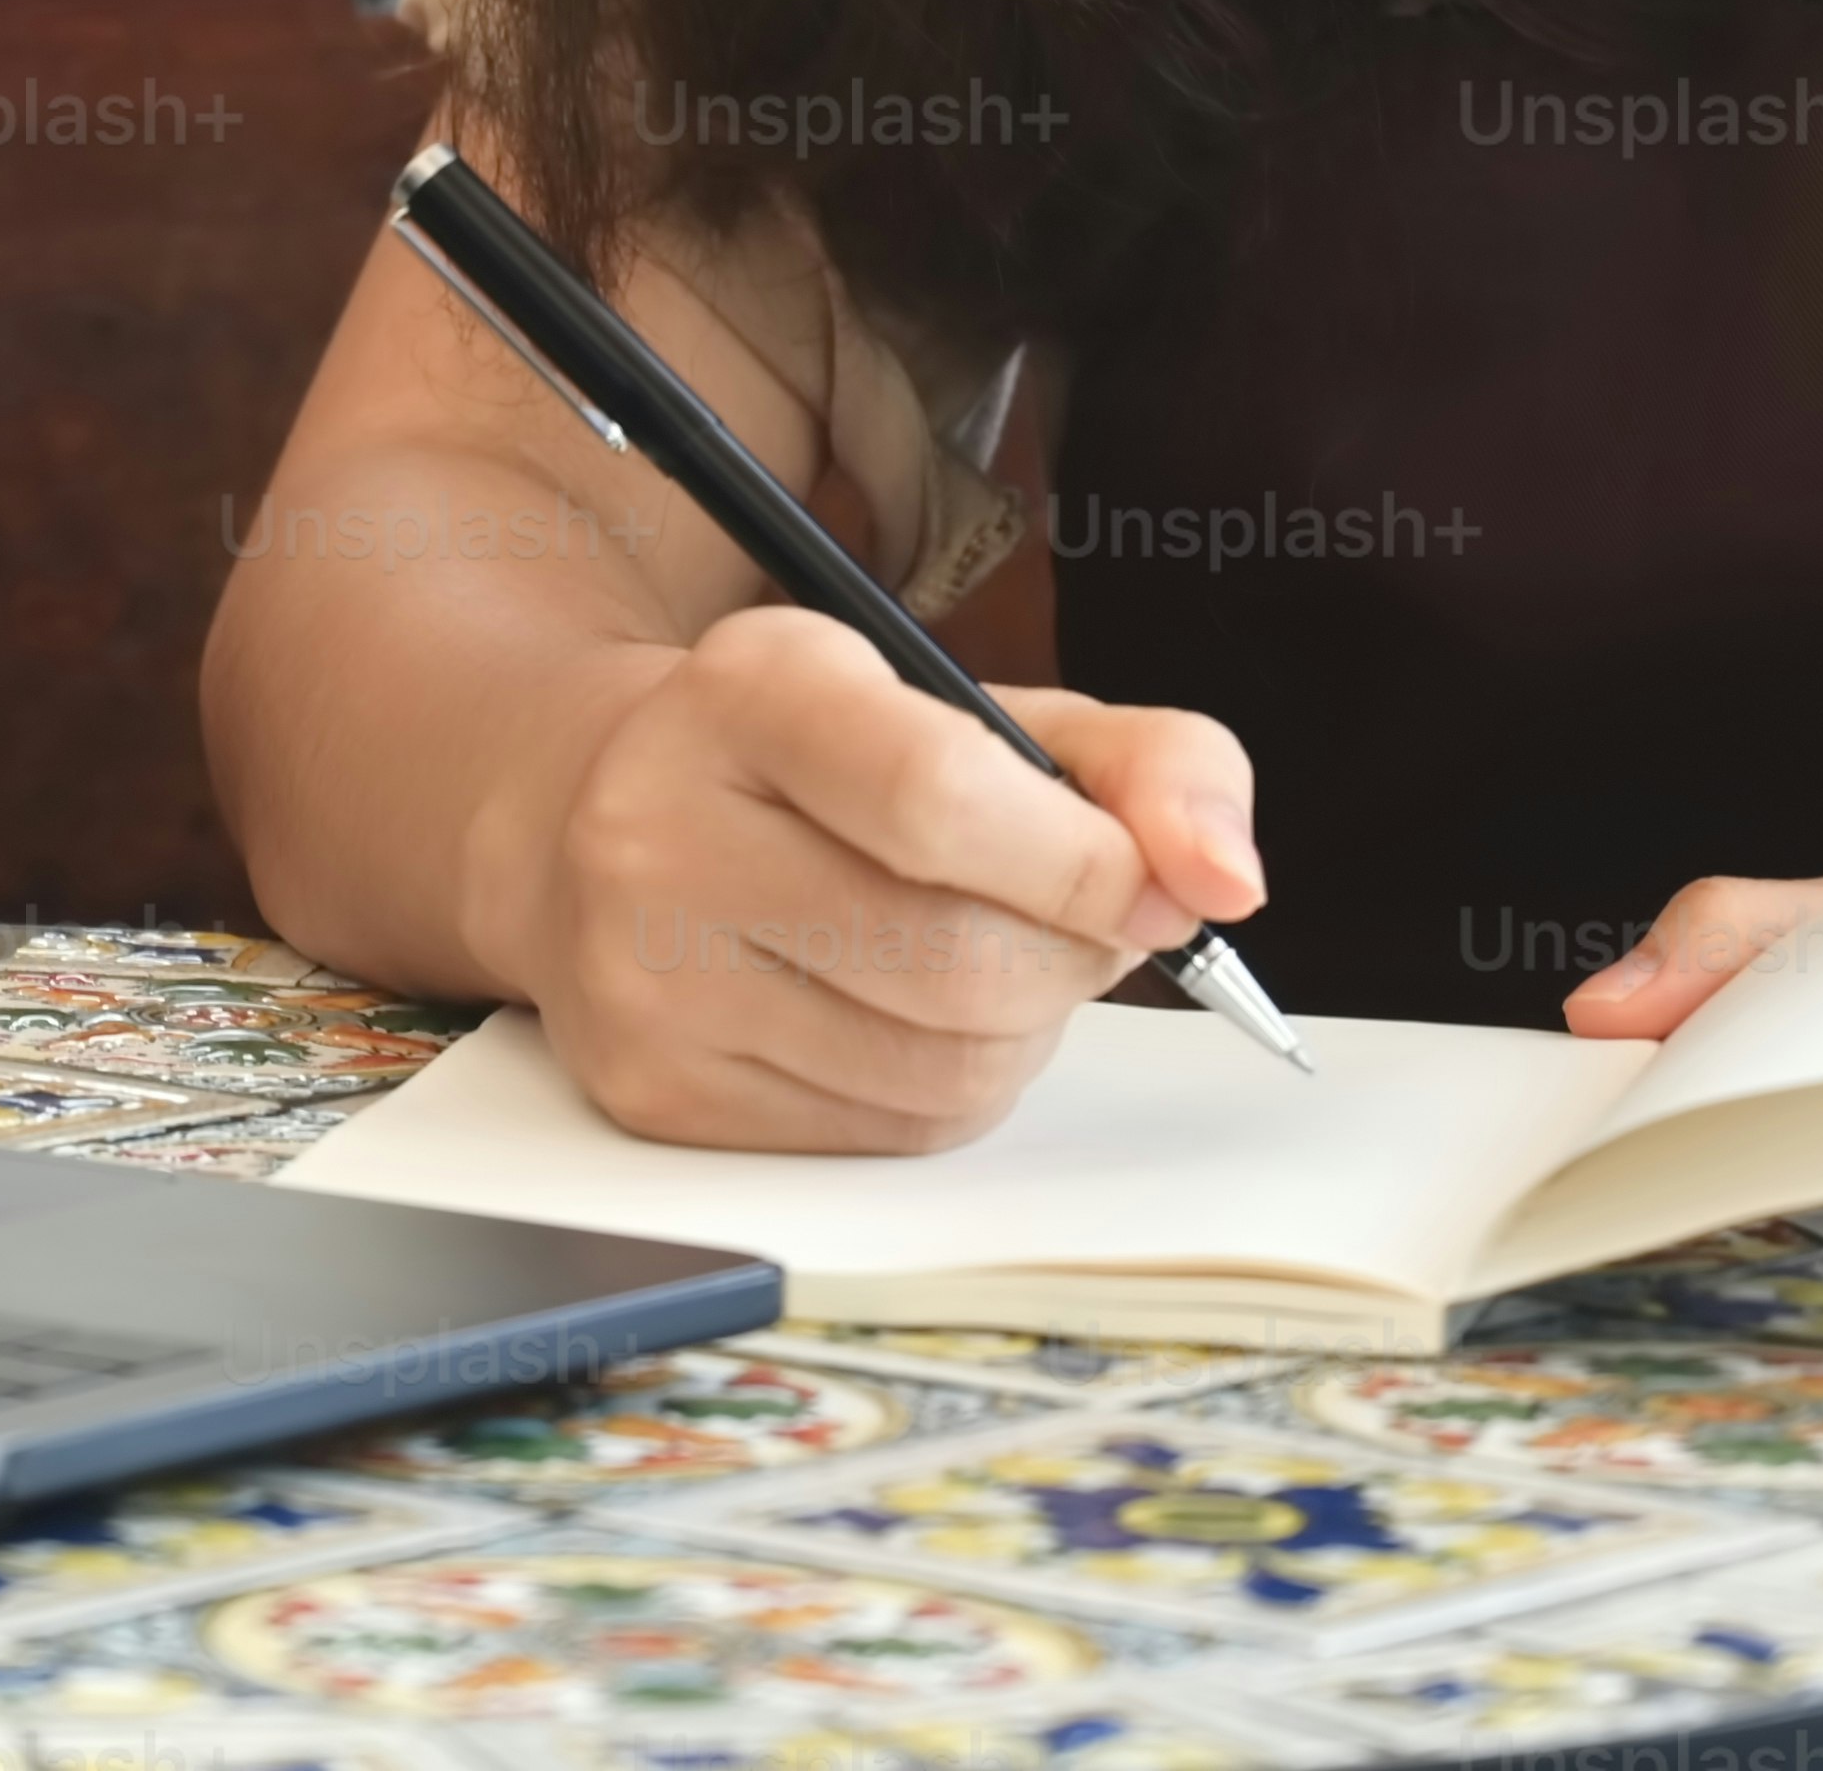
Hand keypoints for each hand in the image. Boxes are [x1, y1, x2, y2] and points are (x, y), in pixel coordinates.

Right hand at [498, 607, 1264, 1151]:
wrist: (595, 821)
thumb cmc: (826, 764)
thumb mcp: (975, 708)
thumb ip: (1143, 764)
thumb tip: (1227, 880)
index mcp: (751, 690)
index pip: (939, 794)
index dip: (1083, 861)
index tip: (1152, 885)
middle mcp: (663, 826)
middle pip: (960, 958)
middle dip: (1069, 956)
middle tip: (1071, 919)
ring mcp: (644, 975)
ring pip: (942, 1065)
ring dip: (1024, 1030)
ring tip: (988, 960)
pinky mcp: (655, 1093)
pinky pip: (892, 1134)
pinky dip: (954, 1089)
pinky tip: (911, 1018)